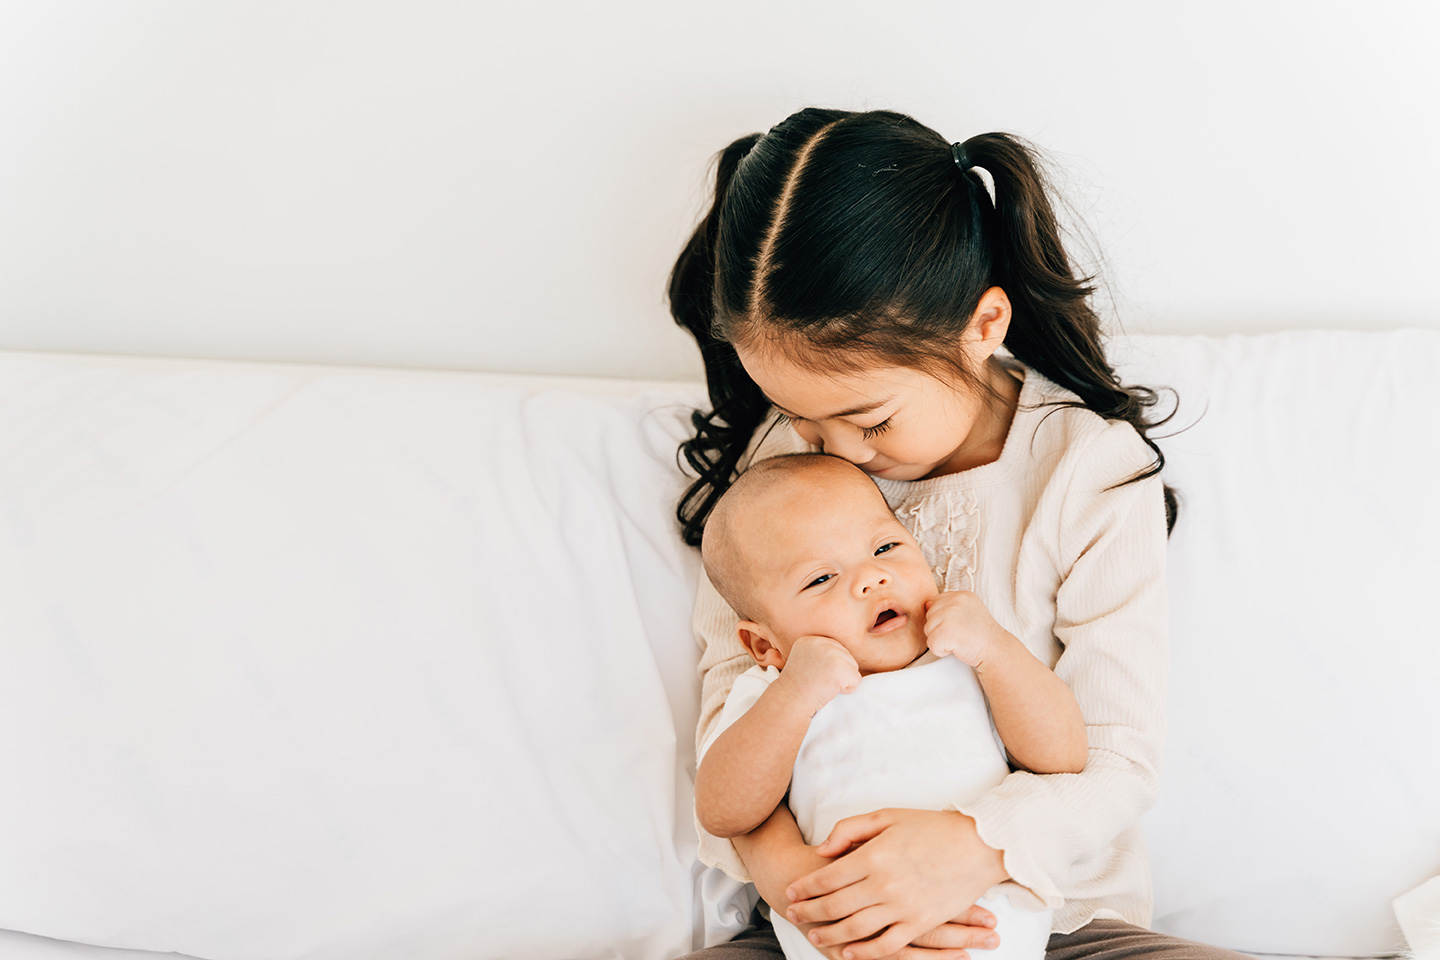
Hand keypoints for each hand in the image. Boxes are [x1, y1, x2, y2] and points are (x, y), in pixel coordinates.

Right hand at [778, 635, 861, 715]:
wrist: (790, 702)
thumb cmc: (798, 687)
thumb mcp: (804, 660)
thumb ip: (820, 654)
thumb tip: (841, 657)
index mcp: (811, 639)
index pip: (837, 649)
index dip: (829, 667)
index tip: (814, 675)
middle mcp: (821, 642)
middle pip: (847, 657)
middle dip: (837, 673)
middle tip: (818, 681)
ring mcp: (831, 654)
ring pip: (853, 668)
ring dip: (842, 682)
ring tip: (823, 685)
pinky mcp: (840, 668)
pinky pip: (856, 681)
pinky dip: (846, 690)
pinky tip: (829, 690)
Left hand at [783, 809, 1007, 959]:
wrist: (978, 845)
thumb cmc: (931, 827)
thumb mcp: (886, 816)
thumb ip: (849, 830)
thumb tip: (822, 851)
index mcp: (873, 856)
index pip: (827, 877)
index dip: (805, 887)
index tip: (791, 891)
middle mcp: (884, 885)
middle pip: (835, 905)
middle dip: (809, 912)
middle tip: (792, 915)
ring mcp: (902, 907)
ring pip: (856, 929)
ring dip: (830, 934)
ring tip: (814, 935)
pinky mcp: (920, 923)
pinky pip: (887, 944)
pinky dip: (865, 952)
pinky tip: (849, 952)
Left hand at [923, 592, 1009, 668]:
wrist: (996, 651)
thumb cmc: (982, 635)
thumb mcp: (968, 612)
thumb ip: (949, 606)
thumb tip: (926, 604)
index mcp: (961, 595)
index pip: (936, 603)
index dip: (944, 619)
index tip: (961, 626)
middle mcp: (955, 601)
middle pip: (929, 616)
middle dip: (940, 629)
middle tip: (960, 634)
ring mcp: (950, 615)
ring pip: (928, 630)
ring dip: (940, 640)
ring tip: (959, 641)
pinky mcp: (945, 632)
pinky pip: (931, 644)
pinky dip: (941, 651)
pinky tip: (957, 648)